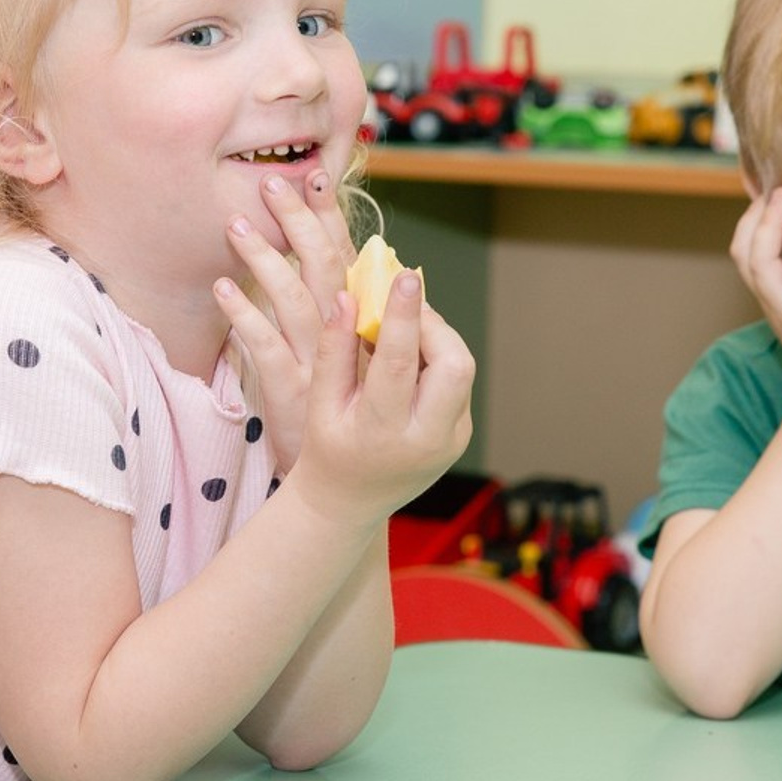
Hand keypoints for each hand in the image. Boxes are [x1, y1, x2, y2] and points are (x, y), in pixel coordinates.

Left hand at [213, 169, 356, 470]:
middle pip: (324, 267)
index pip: (346, 256)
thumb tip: (339, 257)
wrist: (345, 482)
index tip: (314, 175)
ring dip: (265, 258)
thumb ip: (343, 309)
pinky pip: (264, 347)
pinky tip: (222, 287)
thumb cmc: (344, 410)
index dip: (330, 216)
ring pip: (292, 299)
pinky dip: (245, 315)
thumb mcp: (349, 356)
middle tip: (274, 183)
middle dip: (300, 221)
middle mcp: (342, 337)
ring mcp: (316, 363)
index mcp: (356, 322)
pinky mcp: (289, 391)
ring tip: (237, 223)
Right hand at [290, 269, 474, 531]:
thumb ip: (334, 348)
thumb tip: (349, 297)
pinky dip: (438, 356)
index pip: (401, 365)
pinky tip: (413, 349)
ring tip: (405, 322)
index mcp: (383, 434)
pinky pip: (458, 380)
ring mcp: (451, 440)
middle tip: (404, 301)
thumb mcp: (319, 402)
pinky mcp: (461, 434)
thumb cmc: (327, 448)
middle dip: (433, 324)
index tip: (405, 277)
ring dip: (437, 336)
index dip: (405, 317)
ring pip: (462, 368)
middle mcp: (427, 441)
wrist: (348, 502)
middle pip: (453, 365)